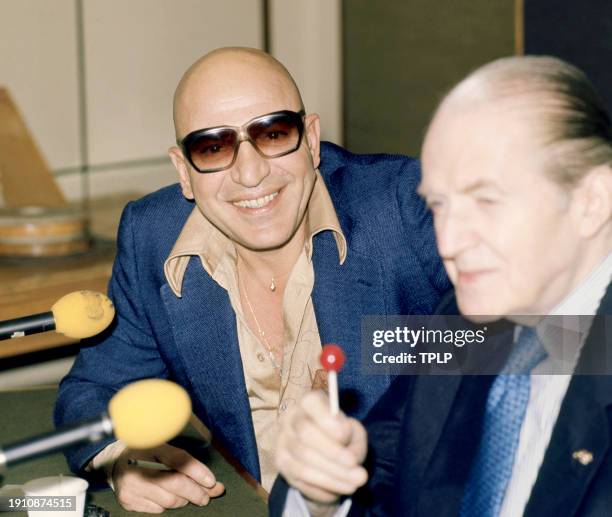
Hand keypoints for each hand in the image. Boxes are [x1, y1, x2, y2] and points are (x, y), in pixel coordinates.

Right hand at [112, 443, 224, 512]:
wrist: (114, 462)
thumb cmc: (146, 453)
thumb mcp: (164, 448)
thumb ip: (184, 461)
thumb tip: (210, 481)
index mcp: (151, 447)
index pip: (179, 460)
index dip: (198, 472)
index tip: (212, 481)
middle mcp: (139, 467)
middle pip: (175, 485)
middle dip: (196, 492)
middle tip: (208, 495)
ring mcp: (132, 486)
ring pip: (169, 501)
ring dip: (183, 500)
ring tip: (188, 495)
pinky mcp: (128, 501)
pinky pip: (157, 510)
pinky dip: (168, 505)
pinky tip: (168, 497)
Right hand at [276, 391, 367, 506]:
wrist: (322, 452)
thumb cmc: (340, 436)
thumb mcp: (354, 432)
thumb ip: (354, 440)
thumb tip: (350, 457)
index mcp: (309, 403)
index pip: (311, 403)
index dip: (327, 420)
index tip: (345, 436)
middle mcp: (290, 418)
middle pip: (305, 434)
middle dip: (333, 454)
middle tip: (358, 471)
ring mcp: (281, 441)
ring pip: (303, 462)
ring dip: (332, 477)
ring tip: (355, 484)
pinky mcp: (280, 463)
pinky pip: (300, 480)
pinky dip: (322, 488)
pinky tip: (340, 489)